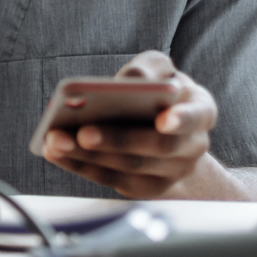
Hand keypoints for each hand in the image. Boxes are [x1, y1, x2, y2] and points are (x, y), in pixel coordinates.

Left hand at [41, 50, 217, 198]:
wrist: (166, 127)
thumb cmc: (159, 91)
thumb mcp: (160, 70)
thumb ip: (149, 69)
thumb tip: (130, 80)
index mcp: (201, 110)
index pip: (196, 116)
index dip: (181, 120)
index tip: (163, 119)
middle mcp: (192, 146)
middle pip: (157, 147)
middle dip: (118, 140)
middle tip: (83, 131)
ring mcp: (171, 172)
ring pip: (130, 168)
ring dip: (89, 156)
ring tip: (55, 140)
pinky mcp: (145, 187)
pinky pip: (112, 180)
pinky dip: (81, 166)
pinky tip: (55, 152)